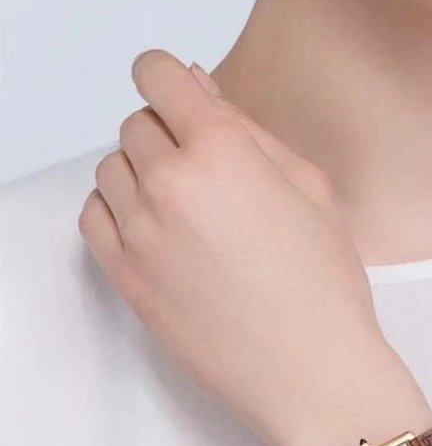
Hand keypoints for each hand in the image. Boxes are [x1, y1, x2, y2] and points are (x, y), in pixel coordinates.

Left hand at [78, 49, 404, 445]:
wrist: (311, 371)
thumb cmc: (325, 286)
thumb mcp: (311, 187)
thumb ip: (251, 130)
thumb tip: (199, 89)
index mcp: (223, 151)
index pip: (156, 74)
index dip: (169, 77)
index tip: (180, 91)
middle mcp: (169, 183)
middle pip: (136, 123)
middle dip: (169, 132)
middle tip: (212, 170)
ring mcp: (139, 232)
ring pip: (111, 168)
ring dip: (143, 172)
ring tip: (192, 207)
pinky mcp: (123, 275)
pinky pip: (94, 215)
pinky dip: (118, 210)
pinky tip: (161, 229)